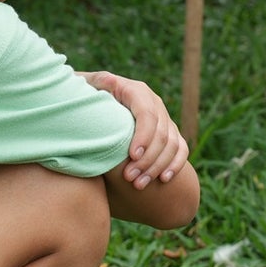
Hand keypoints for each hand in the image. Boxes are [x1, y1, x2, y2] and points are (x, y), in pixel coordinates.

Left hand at [81, 71, 188, 189]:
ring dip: (157, 166)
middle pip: (161, 132)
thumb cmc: (85, 99)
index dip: (143, 135)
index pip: (147, 113)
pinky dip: (175, 164)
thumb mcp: (86, 88)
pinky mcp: (168, 132)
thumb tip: (106, 82)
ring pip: (172, 143)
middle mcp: (153, 102)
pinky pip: (180, 148)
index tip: (131, 156)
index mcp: (134, 91)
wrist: (92, 108)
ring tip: (139, 185)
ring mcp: (163, 117)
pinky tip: (163, 179)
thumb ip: (93, 84)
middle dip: (147, 158)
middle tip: (129, 178)